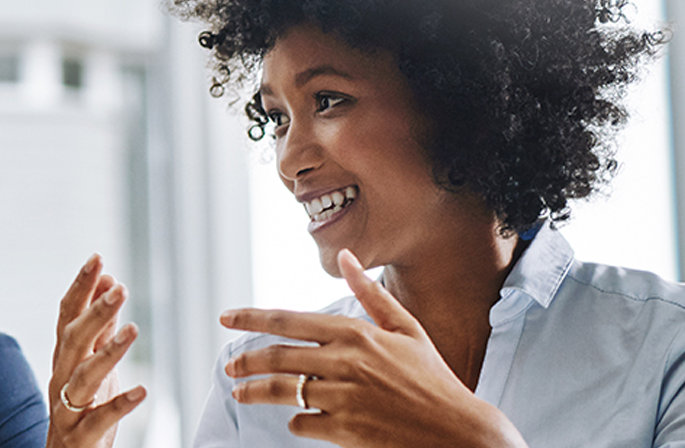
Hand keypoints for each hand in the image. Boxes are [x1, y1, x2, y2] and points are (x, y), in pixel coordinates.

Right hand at [46, 254, 145, 447]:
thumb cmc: (80, 408)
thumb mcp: (90, 363)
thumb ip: (99, 327)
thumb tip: (108, 284)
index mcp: (64, 358)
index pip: (67, 315)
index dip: (80, 287)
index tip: (98, 259)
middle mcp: (62, 378)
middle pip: (73, 340)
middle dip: (94, 312)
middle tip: (118, 288)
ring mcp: (68, 407)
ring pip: (84, 376)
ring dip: (108, 351)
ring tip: (132, 330)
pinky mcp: (81, 435)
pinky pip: (100, 418)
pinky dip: (120, 403)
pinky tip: (142, 391)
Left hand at [217, 250, 525, 447]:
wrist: (458, 431)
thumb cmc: (432, 379)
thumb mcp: (407, 329)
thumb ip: (371, 294)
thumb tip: (346, 255)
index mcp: (358, 333)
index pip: (290, 321)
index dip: (252, 318)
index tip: (226, 317)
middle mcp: (347, 362)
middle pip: (277, 356)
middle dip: (246, 361)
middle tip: (229, 367)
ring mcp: (344, 397)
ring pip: (283, 391)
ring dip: (255, 392)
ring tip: (240, 393)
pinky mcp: (345, 430)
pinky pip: (302, 423)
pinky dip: (296, 421)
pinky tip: (298, 420)